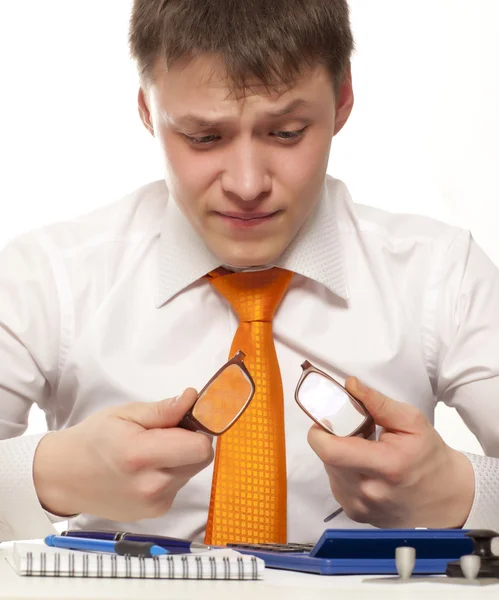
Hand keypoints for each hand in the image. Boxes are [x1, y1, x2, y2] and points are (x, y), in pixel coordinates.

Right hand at [33, 389, 213, 520]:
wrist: (65, 477)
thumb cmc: (94, 439)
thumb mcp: (125, 414)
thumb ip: (163, 410)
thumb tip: (193, 399)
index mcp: (142, 456)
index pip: (201, 448)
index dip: (198, 430)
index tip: (185, 420)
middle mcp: (152, 486)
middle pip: (200, 459)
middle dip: (190, 442)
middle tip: (164, 434)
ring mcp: (155, 504)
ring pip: (191, 472)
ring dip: (180, 459)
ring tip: (150, 452)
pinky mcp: (156, 513)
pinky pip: (179, 486)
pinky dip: (170, 474)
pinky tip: (146, 470)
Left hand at [308, 378, 474, 527]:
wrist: (446, 500)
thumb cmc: (430, 458)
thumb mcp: (412, 422)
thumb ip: (377, 402)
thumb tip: (350, 385)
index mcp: (385, 466)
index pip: (330, 450)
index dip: (321, 430)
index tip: (332, 417)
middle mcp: (368, 491)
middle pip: (327, 456)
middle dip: (334, 437)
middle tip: (356, 430)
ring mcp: (359, 506)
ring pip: (329, 469)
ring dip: (339, 454)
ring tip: (364, 449)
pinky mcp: (354, 513)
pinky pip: (336, 482)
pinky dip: (344, 470)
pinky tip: (365, 466)